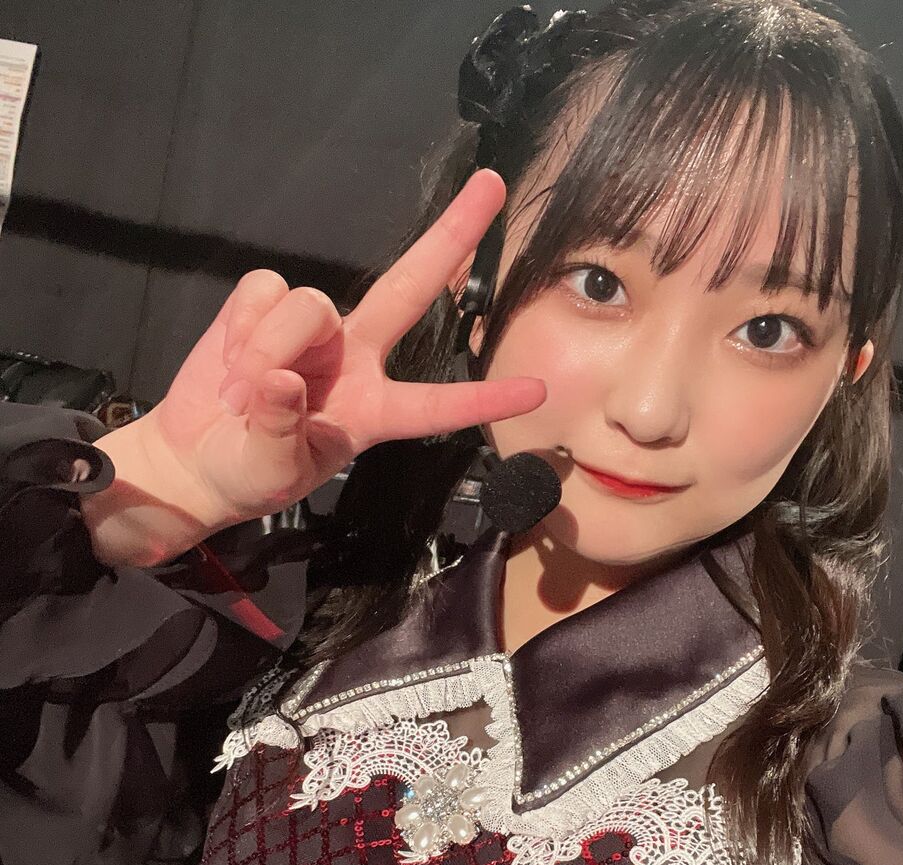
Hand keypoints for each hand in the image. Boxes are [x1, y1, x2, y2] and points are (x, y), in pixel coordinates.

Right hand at [128, 170, 543, 532]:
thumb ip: (280, 430)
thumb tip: (281, 379)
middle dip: (450, 236)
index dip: (484, 399)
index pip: (436, 405)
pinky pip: (264, 291)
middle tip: (493, 184)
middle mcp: (354, 359)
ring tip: (241, 393)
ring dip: (266, 346)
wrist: (195, 458)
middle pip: (410, 288)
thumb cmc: (248, 472)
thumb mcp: (270, 472)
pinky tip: (229, 359)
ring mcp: (313, 329)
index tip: (538, 390)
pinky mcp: (266, 305)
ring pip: (310, 301)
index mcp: (371, 411)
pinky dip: (240, 326)